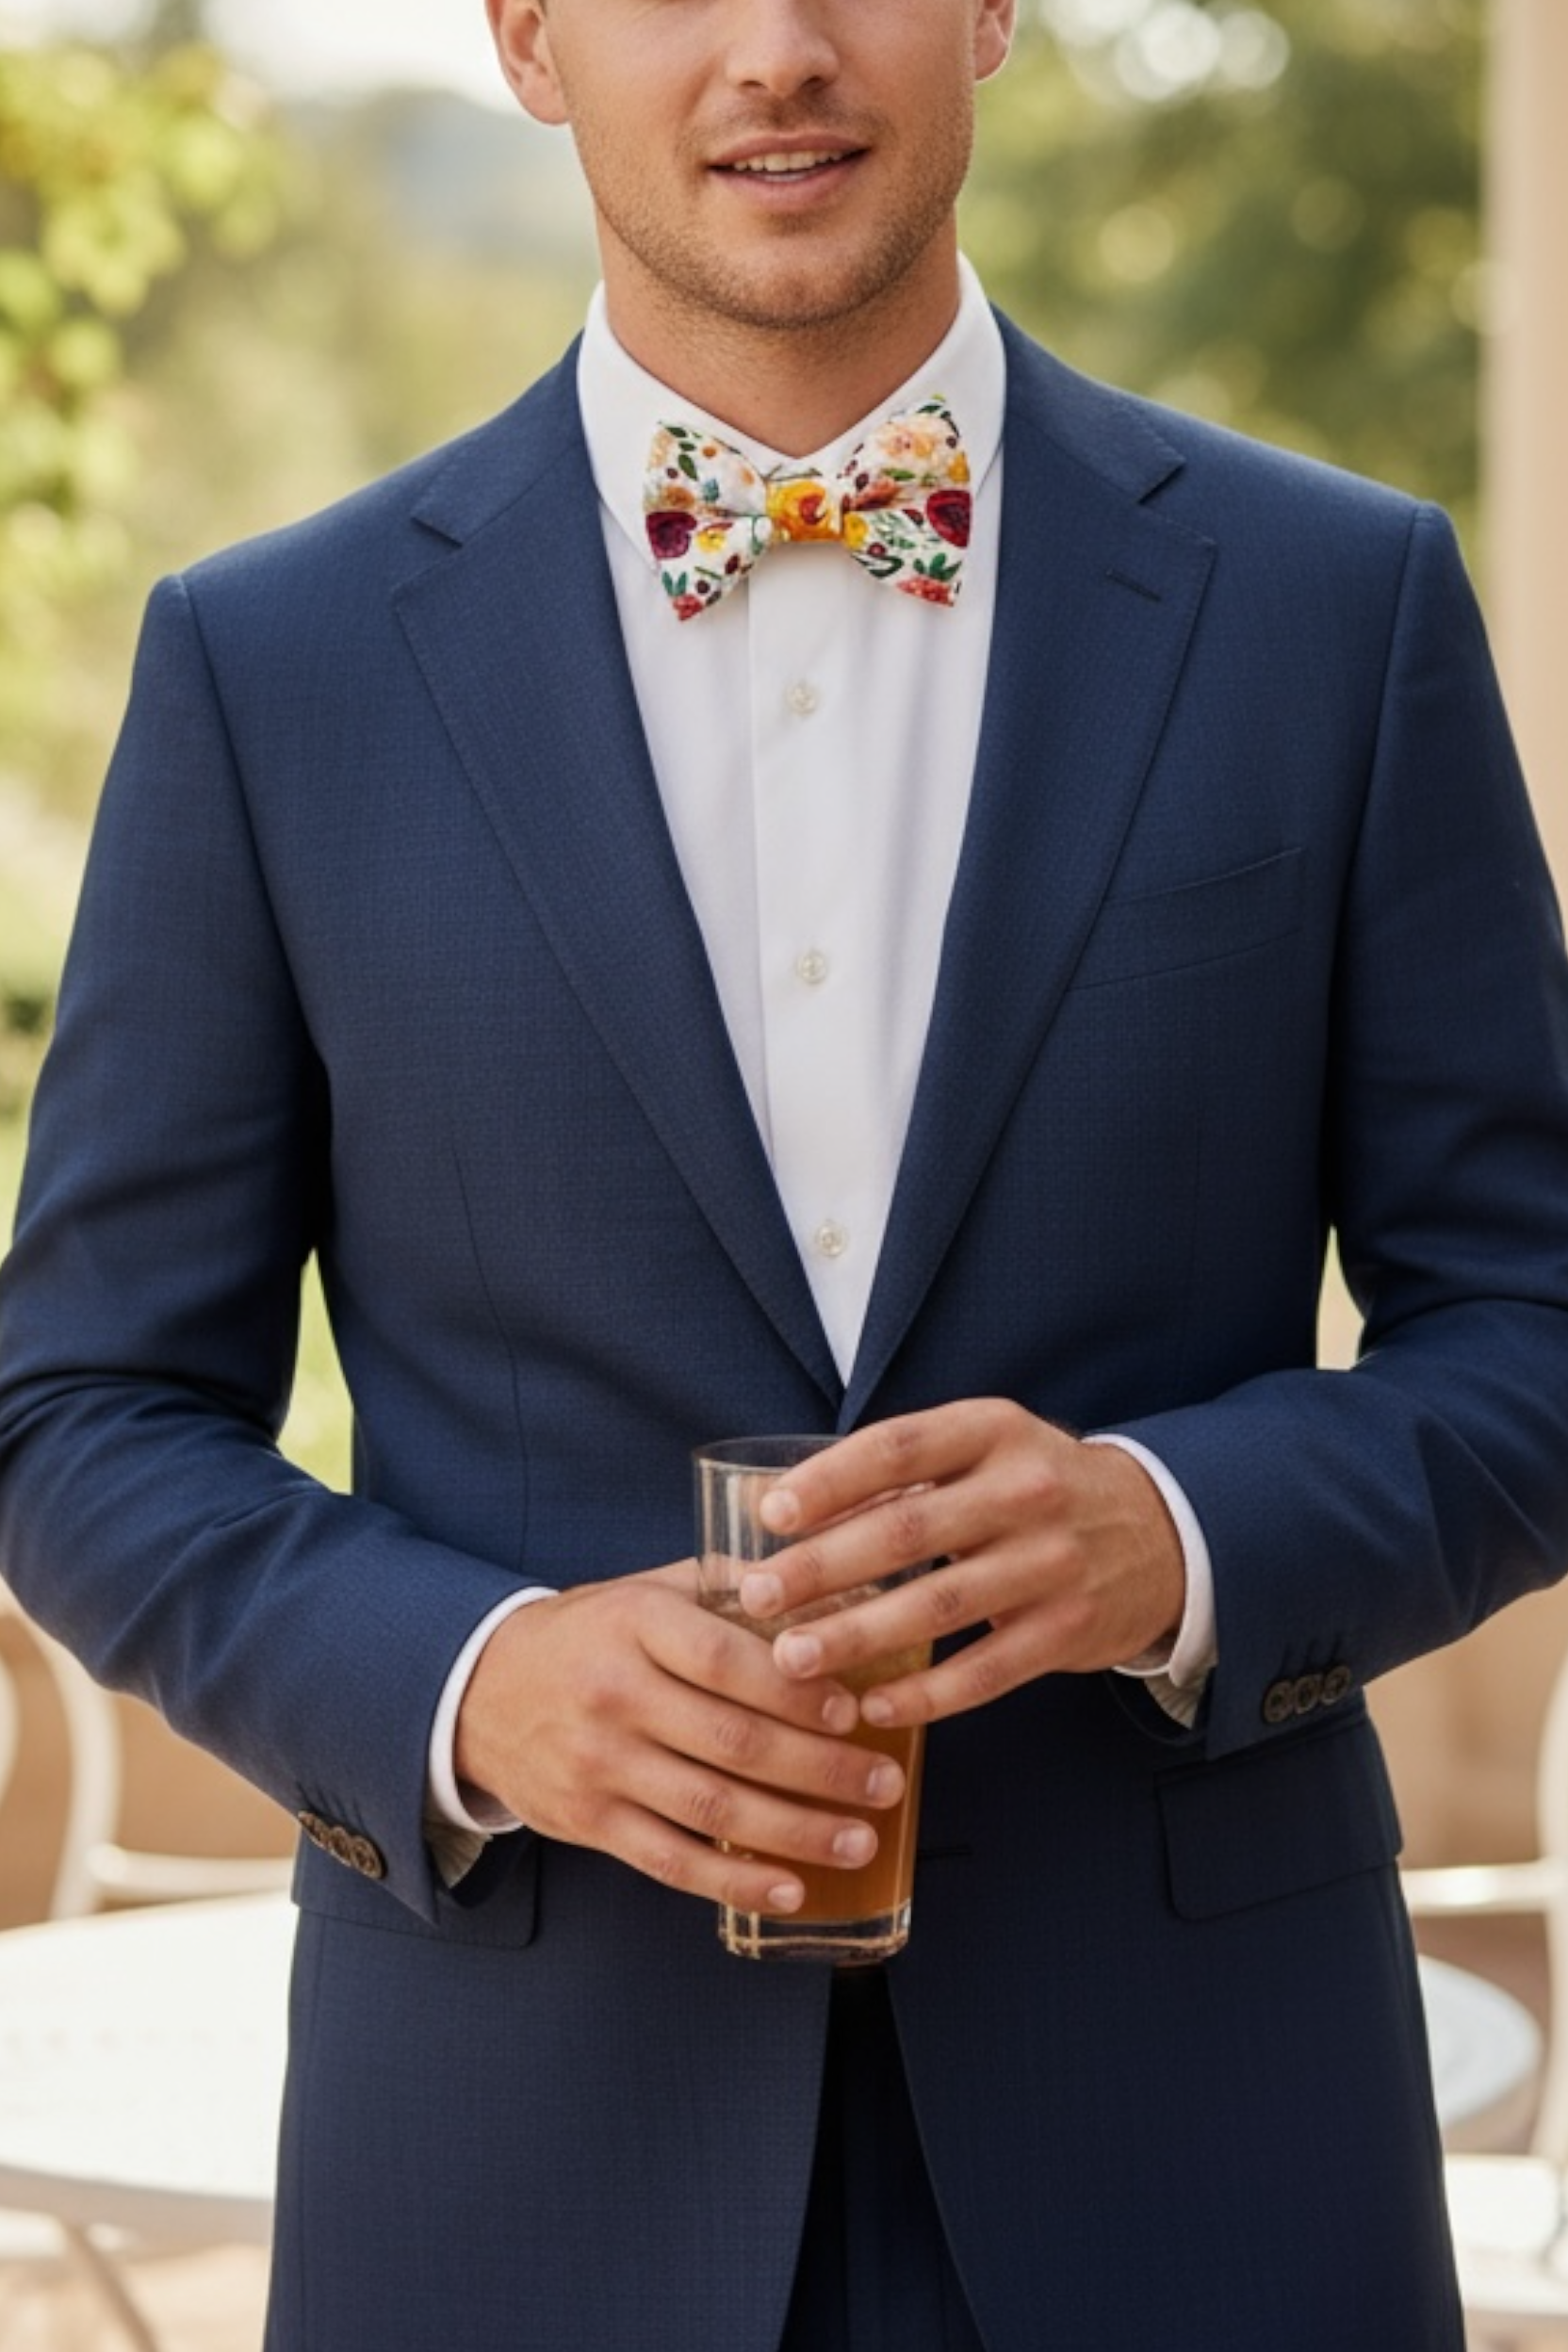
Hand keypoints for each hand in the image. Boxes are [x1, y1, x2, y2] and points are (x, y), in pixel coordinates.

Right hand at [452, 1562, 909, 1916]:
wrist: (479, 1688)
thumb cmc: (590, 1634)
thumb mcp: (647, 1589)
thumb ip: (729, 1586)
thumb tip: (829, 1587)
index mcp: (635, 1624)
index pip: (726, 1659)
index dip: (796, 1689)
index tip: (857, 1709)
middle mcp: (614, 1694)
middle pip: (733, 1741)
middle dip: (821, 1769)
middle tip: (885, 1783)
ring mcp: (599, 1764)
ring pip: (711, 1808)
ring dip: (796, 1832)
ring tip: (861, 1840)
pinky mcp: (588, 1822)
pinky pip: (671, 1862)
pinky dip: (735, 1882)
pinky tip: (792, 1888)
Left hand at [746, 1401, 1185, 1727]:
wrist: (1164, 1533)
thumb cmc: (1037, 1490)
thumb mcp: (986, 1452)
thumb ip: (906, 1473)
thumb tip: (785, 1509)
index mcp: (994, 1432)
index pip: (898, 1447)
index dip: (829, 1480)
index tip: (769, 1516)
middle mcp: (1027, 1490)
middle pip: (909, 1530)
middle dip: (823, 1567)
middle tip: (756, 1596)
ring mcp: (1052, 1563)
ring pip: (939, 1605)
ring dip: (857, 1635)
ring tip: (792, 1659)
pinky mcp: (1068, 1630)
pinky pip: (984, 1671)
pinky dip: (924, 1692)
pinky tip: (871, 1704)